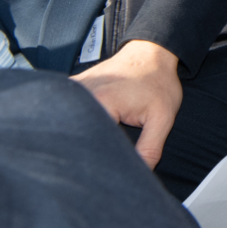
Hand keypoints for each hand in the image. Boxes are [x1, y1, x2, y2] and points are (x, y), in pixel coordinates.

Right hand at [73, 38, 182, 165]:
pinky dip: (68, 119)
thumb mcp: (163, 117)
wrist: (152, 53)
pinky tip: (75, 130)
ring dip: (69, 134)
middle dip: (78, 149)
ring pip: (63, 119)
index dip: (93, 160)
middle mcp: (81, 93)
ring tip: (80, 146)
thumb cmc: (158, 81)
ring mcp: (74, 87)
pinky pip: (64, 107)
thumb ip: (150, 148)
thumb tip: (139, 174)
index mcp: (102, 103)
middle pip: (71, 131)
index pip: (87, 142)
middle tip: (84, 164)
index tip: (96, 170)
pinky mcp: (73, 86)